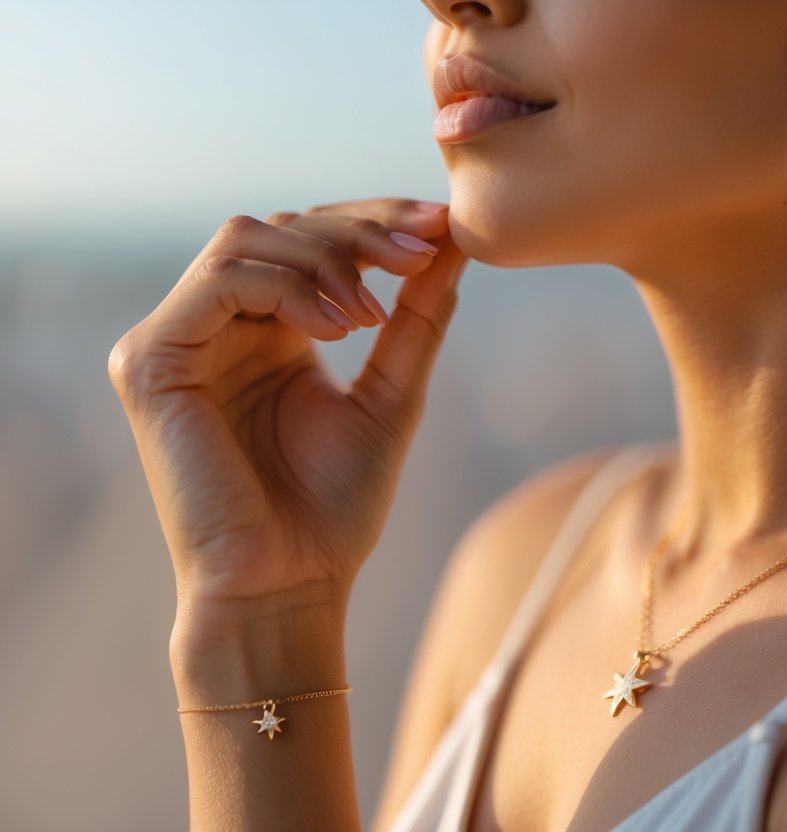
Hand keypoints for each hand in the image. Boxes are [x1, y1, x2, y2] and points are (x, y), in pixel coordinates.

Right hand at [109, 198, 466, 615]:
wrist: (287, 586)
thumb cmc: (334, 509)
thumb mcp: (391, 396)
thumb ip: (415, 319)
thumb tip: (455, 242)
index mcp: (268, 332)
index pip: (314, 240)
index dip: (376, 219)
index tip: (443, 224)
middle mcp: (219, 327)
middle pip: (282, 225)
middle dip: (360, 228)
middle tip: (421, 250)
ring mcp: (178, 339)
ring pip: (246, 238)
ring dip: (326, 258)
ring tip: (372, 315)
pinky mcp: (149, 361)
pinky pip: (220, 281)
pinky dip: (287, 288)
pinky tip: (337, 329)